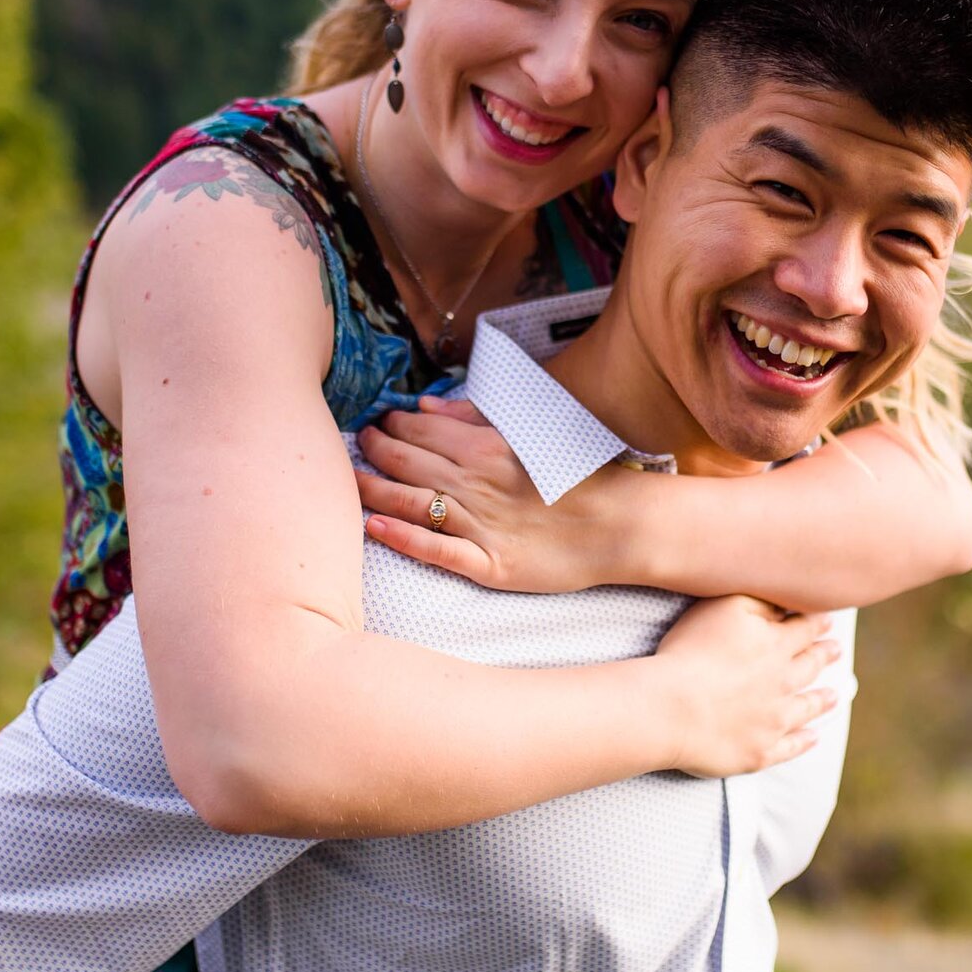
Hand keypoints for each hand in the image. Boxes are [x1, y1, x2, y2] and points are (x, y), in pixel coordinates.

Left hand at [356, 396, 613, 591]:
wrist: (623, 525)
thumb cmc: (583, 477)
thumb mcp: (534, 432)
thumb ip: (475, 419)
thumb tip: (423, 406)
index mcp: (486, 447)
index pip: (421, 432)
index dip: (391, 426)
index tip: (374, 424)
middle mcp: (477, 483)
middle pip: (407, 464)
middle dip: (374, 452)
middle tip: (353, 446)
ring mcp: (481, 526)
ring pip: (411, 504)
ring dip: (374, 490)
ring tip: (348, 482)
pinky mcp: (491, 565)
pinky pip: (438, 551)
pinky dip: (403, 538)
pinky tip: (374, 529)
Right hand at [646, 595, 841, 778]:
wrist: (670, 708)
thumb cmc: (690, 651)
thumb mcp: (724, 607)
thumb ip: (758, 600)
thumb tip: (784, 602)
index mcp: (774, 645)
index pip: (805, 629)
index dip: (817, 622)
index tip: (827, 620)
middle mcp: (782, 683)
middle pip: (810, 666)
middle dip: (824, 655)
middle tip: (836, 650)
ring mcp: (773, 721)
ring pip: (807, 707)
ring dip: (822, 700)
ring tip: (834, 695)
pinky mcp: (760, 751)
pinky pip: (790, 747)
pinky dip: (804, 741)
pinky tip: (812, 737)